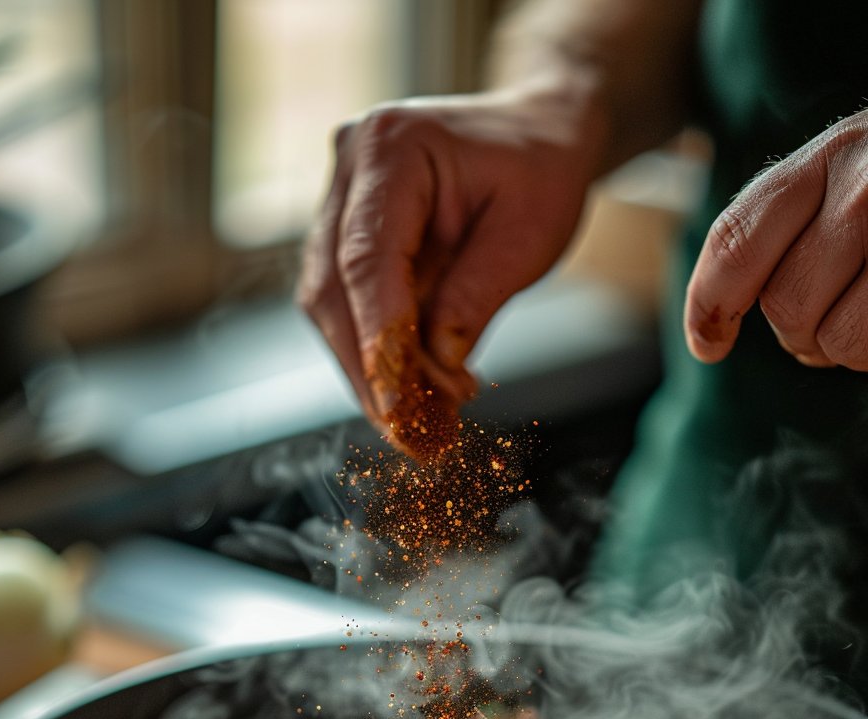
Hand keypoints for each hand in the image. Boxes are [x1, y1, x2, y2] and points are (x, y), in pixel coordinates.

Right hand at [298, 89, 600, 451]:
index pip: (366, 259)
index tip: (396, 404)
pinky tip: (415, 388)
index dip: (377, 340)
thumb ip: (476, 300)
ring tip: (419, 420)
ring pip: (330, 306)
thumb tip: (436, 371)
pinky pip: (347, 306)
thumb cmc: (540, 169)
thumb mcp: (528, 236)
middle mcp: (349, 166)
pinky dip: (377, 354)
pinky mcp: (345, 233)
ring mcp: (339, 199)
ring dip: (369, 371)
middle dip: (368, 371)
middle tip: (407, 433)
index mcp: (392, 147)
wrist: (537, 134)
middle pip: (332, 290)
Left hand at [684, 109, 867, 369]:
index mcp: (827, 157)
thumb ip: (779, 229)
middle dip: (800, 332)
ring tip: (867, 315)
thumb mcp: (843, 175)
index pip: (737, 242)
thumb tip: (710, 326)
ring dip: (845, 348)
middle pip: (786, 306)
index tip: (709, 344)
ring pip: (837, 338)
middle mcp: (866, 184)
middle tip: (833, 316)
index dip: (709, 305)